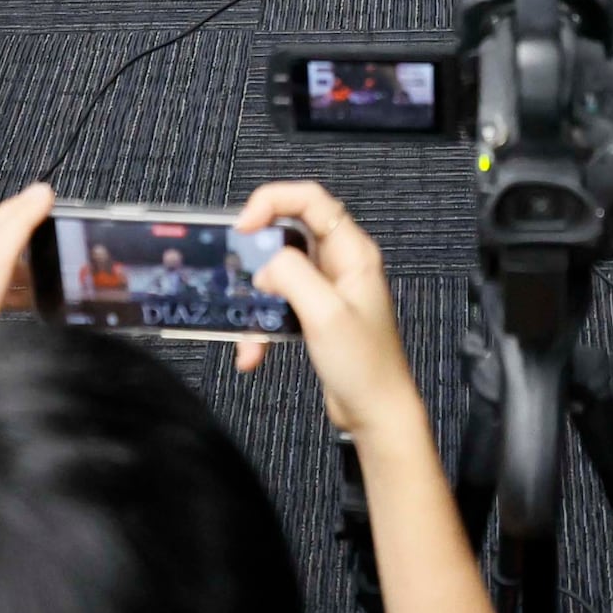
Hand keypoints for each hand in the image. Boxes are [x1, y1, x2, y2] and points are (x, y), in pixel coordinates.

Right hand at [232, 182, 429, 449]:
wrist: (376, 413)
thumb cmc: (364, 365)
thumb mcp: (325, 314)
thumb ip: (293, 275)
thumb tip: (265, 265)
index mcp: (352, 252)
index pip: (311, 200)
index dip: (272, 201)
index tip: (243, 227)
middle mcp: (340, 264)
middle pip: (289, 231)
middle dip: (257, 252)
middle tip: (237, 272)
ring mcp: (327, 289)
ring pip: (278, 272)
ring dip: (256, 299)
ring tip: (245, 324)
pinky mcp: (314, 314)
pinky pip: (278, 305)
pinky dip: (260, 326)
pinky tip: (252, 354)